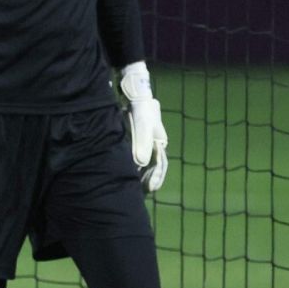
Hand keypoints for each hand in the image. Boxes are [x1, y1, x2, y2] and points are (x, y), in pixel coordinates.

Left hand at [119, 61, 168, 192]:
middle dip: (150, 179)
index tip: (152, 189)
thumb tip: (140, 163)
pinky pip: (137, 156)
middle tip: (144, 193)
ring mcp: (146, 142)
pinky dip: (135, 166)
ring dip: (142, 175)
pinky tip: (128, 173)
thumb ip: (141, 142)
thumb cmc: (140, 109)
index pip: (160, 163)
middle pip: (154, 165)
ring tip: (137, 189)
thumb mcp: (141, 125)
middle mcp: (155, 143)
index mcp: (159, 142)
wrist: (134, 94)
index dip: (156, 177)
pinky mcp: (137, 139)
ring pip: (146, 162)